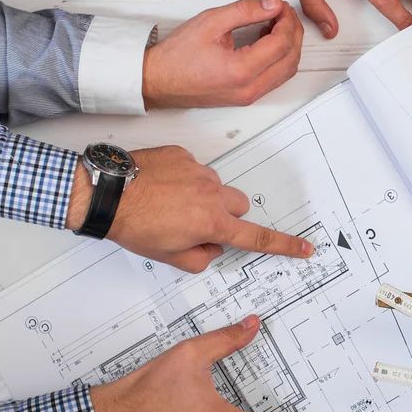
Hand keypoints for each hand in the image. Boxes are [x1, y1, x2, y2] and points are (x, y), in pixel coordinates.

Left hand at [68, 145, 313, 271]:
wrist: (106, 192)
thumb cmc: (133, 225)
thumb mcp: (169, 257)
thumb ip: (201, 258)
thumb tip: (211, 248)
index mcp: (211, 223)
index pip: (256, 238)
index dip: (284, 245)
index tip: (304, 248)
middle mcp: (211, 194)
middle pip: (237, 207)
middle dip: (225, 216)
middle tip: (197, 224)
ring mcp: (199, 171)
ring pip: (215, 188)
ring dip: (202, 197)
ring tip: (169, 204)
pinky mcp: (183, 154)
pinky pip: (194, 169)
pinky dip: (184, 179)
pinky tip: (160, 187)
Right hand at [142, 0, 302, 108]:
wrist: (158, 81)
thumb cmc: (177, 56)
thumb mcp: (210, 21)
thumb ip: (245, 11)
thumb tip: (272, 5)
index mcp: (242, 71)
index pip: (281, 43)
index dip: (286, 20)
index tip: (280, 5)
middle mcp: (250, 88)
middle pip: (290, 58)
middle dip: (293, 32)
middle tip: (283, 12)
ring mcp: (250, 96)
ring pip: (286, 71)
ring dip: (289, 46)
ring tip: (276, 23)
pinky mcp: (247, 97)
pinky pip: (275, 78)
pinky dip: (279, 58)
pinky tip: (268, 40)